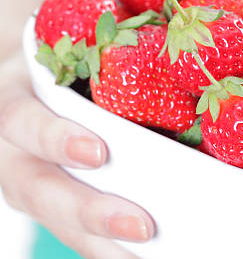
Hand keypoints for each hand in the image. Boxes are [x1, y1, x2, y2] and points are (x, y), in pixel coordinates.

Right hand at [0, 54, 154, 258]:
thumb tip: (175, 56)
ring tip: (151, 252)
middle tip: (143, 226)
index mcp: (14, 103)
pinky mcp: (43, 204)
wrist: (22, 80)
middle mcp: (11, 151)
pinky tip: (140, 255)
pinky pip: (69, 232)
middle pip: (39, 190)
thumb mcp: (64, 53)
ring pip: (55, 221)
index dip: (56, 140)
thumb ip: (100, 61)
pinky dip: (105, 249)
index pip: (23, 123)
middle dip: (90, 212)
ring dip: (104, 243)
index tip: (98, 154)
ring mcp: (25, 182)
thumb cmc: (55, 64)